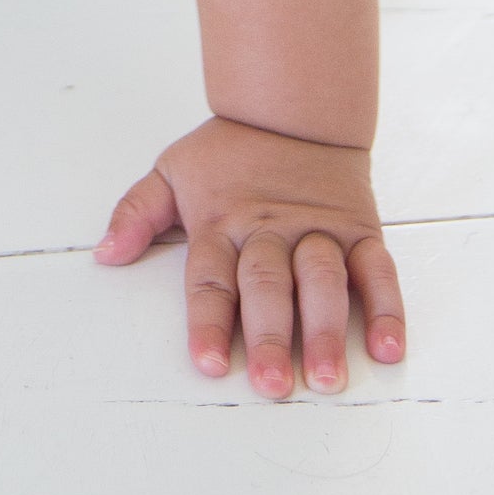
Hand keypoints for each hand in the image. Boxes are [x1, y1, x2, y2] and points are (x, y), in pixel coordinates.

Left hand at [96, 116, 403, 397]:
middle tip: (273, 387)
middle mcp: (270, 230)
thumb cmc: (229, 152)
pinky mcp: (360, 231)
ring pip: (323, 281)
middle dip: (269, 337)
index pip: (211, 280)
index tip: (208, 364)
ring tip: (327, 378)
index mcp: (222, 223)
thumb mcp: (172, 170)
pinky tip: (389, 349)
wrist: (293, 107)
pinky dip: (388, 310)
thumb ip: (137, 213)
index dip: (208, 323)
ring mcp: (318, 231)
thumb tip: (104, 254)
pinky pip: (378, 271)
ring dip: (327, 331)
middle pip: (268, 286)